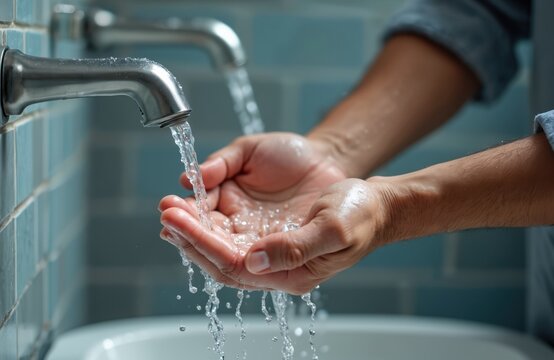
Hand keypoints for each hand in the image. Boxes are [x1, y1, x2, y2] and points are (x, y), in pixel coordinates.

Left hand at [159, 133, 349, 291]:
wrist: (373, 201)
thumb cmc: (358, 214)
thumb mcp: (333, 228)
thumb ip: (294, 249)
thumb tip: (252, 261)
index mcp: (290, 273)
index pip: (234, 264)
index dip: (203, 243)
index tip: (178, 220)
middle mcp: (273, 265)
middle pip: (220, 259)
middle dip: (189, 236)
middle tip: (165, 212)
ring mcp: (268, 247)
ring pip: (221, 246)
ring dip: (193, 229)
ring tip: (170, 209)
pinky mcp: (266, 230)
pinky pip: (230, 231)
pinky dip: (208, 220)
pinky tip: (193, 207)